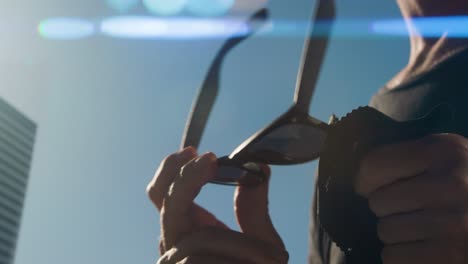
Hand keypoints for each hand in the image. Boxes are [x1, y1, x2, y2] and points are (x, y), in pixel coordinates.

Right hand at [146, 147, 287, 263]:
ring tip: (273, 258)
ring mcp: (175, 263)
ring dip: (242, 246)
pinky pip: (202, 259)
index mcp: (191, 226)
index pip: (164, 192)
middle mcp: (175, 243)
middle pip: (166, 202)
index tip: (197, 151)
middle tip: (211, 160)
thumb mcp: (262, 243)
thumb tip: (260, 168)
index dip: (172, 169)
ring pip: (198, 238)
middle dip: (189, 178)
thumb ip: (254, 209)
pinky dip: (241, 256)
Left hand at [355, 134, 467, 263]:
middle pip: (377, 201)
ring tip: (425, 229)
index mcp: (445, 151)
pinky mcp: (450, 257)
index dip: (365, 181)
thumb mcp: (448, 159)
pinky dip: (403, 257)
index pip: (372, 165)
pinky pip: (392, 257)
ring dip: (397, 234)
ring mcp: (453, 223)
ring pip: (384, 231)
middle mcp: (452, 184)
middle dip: (388, 209)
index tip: (371, 187)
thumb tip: (356, 175)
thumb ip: (408, 158)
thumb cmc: (466, 189)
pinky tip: (427, 248)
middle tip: (414, 210)